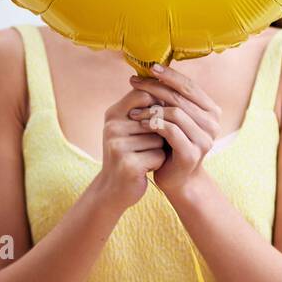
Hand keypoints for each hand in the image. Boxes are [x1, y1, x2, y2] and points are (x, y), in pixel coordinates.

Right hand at [92, 91, 168, 211]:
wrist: (113, 189)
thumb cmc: (127, 153)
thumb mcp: (128, 127)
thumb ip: (144, 109)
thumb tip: (169, 92)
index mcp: (112, 114)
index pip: (144, 95)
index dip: (157, 106)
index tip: (156, 120)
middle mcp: (112, 128)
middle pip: (156, 120)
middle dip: (159, 134)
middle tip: (144, 146)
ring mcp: (119, 146)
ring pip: (160, 139)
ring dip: (158, 149)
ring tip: (143, 157)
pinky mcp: (128, 164)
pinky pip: (159, 155)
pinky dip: (158, 162)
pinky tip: (145, 168)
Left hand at [128, 63, 221, 198]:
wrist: (176, 179)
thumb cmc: (172, 144)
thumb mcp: (174, 118)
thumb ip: (171, 98)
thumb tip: (153, 69)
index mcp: (211, 110)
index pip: (190, 85)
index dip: (169, 75)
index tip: (149, 67)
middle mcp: (213, 123)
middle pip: (180, 97)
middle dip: (155, 87)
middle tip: (134, 82)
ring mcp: (205, 139)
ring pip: (175, 112)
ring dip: (150, 109)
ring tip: (133, 110)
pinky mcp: (192, 153)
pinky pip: (170, 130)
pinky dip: (153, 124)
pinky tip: (140, 124)